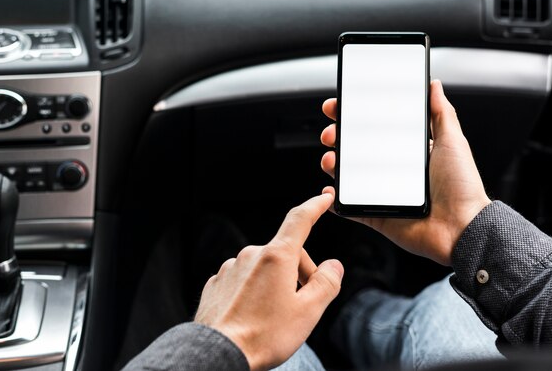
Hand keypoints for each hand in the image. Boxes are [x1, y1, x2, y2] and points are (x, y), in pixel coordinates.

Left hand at [194, 193, 343, 370]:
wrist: (218, 353)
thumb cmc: (263, 335)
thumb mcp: (308, 312)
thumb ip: (326, 284)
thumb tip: (334, 267)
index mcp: (275, 256)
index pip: (299, 220)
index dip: (315, 207)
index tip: (325, 197)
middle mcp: (251, 255)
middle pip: (286, 253)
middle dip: (300, 273)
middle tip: (304, 305)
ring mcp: (231, 268)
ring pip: (265, 267)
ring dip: (277, 283)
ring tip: (276, 316)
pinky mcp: (218, 282)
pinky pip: (245, 279)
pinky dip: (255, 291)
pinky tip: (255, 315)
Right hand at [320, 80, 490, 265]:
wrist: (462, 227)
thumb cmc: (462, 186)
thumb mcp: (453, 141)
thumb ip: (441, 112)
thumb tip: (434, 85)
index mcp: (408, 152)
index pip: (375, 128)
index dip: (355, 117)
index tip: (340, 106)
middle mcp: (392, 170)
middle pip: (355, 149)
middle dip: (337, 137)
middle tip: (332, 132)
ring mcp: (382, 192)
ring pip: (347, 175)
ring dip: (332, 164)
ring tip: (330, 159)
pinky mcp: (376, 215)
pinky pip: (349, 207)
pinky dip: (336, 200)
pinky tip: (331, 189)